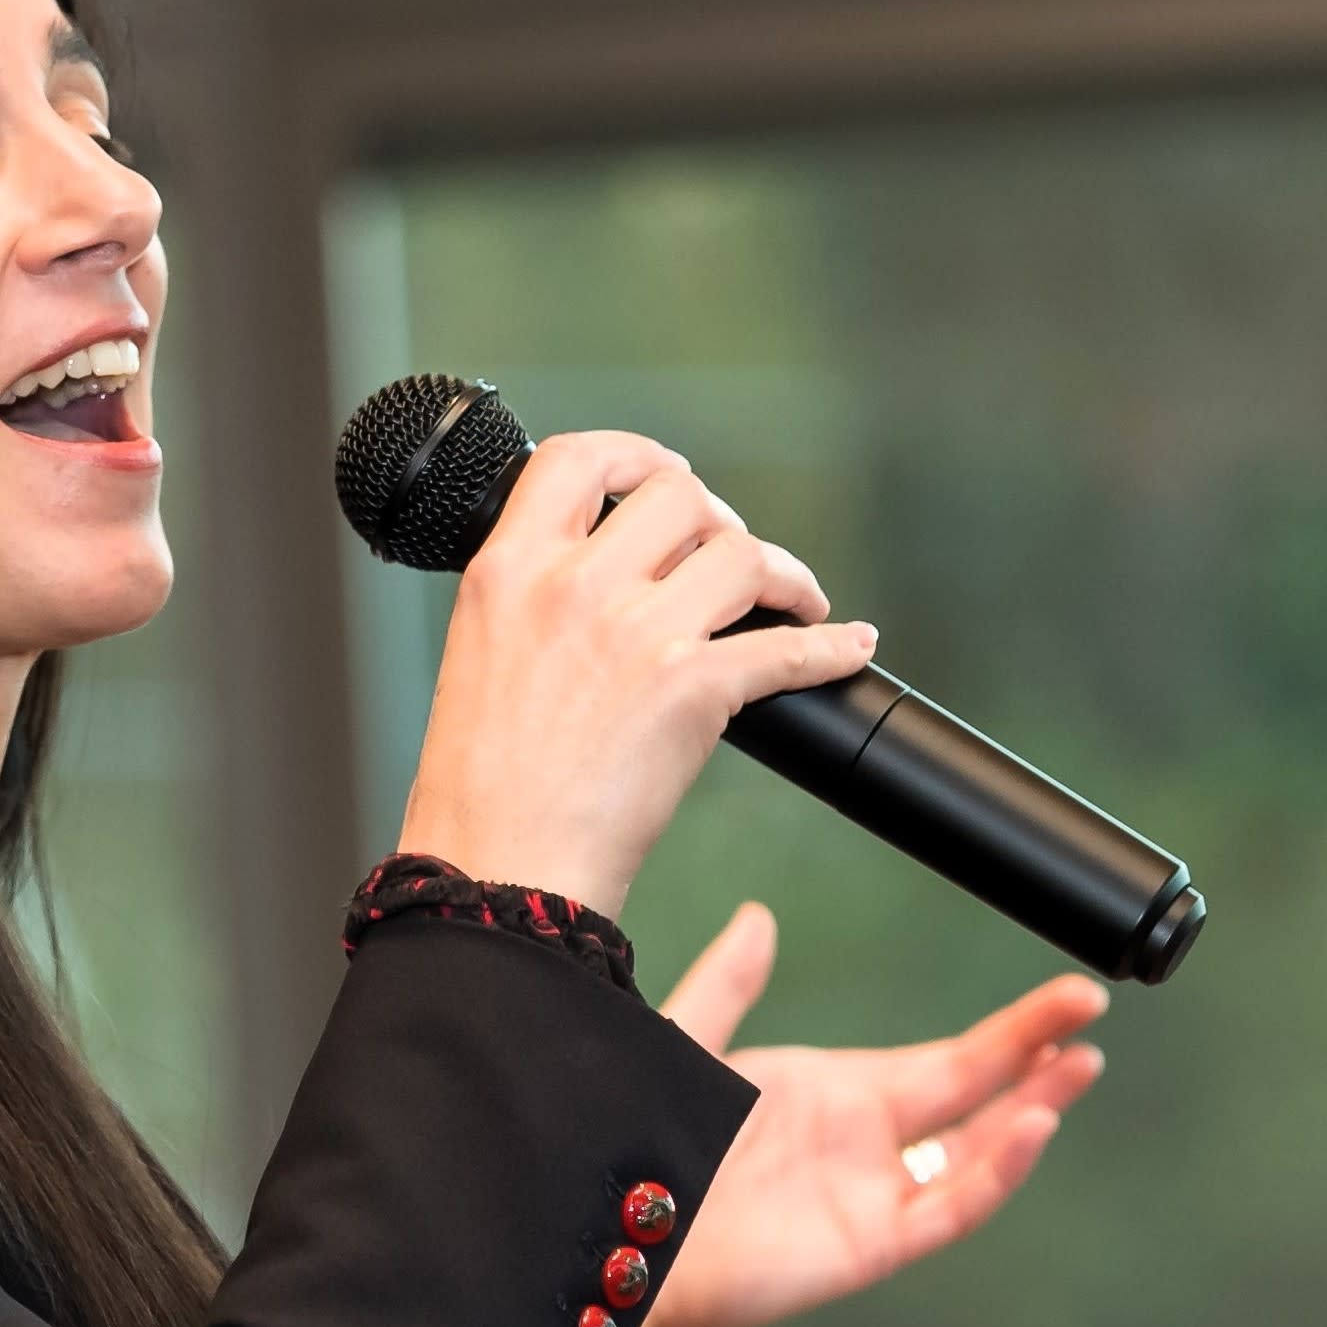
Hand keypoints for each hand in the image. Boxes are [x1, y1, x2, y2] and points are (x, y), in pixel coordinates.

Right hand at [392, 433, 874, 916]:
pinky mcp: (691, 687)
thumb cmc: (481, 788)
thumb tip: (613, 567)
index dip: (635, 456)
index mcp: (506, 570)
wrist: (498, 871)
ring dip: (783, 576)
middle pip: (679, 496)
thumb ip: (535, 596)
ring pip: (743, 555)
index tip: (664, 478)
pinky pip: (789, 646)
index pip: (576, 458)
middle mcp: (571, 586)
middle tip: (727, 561)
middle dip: (718, 523)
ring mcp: (635, 632)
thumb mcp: (480, 654)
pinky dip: (831, 646)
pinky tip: (847, 645)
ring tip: (792, 604)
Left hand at [624, 902, 1105, 1326]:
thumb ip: (727, 984)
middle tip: (1092, 1016)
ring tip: (1077, 1066)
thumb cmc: (645, 1154)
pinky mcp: (868, 1244)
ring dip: (1029, 1113)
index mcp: (839, 1093)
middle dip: (1039, 1058)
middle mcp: (868, 1143)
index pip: (953, 1058)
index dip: (1015, 1031)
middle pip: (979, 1095)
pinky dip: (993, 1173)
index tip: (1070, 998)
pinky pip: (947, 1207)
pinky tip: (1027, 1128)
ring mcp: (874, 1195)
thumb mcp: (689, 1048)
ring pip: (977, 1154)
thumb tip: (758, 916)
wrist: (618, 1240)